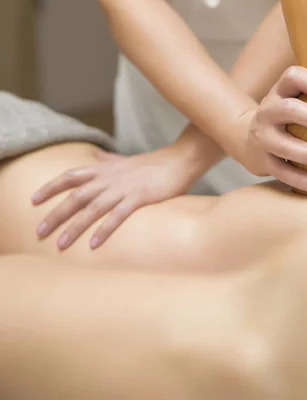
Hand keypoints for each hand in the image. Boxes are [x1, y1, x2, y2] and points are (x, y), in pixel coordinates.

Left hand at [32, 145, 195, 249]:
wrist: (180, 160)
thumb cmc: (153, 164)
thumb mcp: (126, 160)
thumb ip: (109, 159)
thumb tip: (96, 154)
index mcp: (105, 169)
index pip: (71, 176)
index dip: (50, 187)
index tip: (33, 200)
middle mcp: (110, 178)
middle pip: (76, 195)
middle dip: (56, 213)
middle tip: (39, 231)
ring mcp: (124, 187)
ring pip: (93, 207)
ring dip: (75, 226)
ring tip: (61, 243)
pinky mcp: (140, 197)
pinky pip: (119, 215)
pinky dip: (105, 229)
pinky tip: (95, 244)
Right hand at [242, 66, 306, 193]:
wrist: (245, 138)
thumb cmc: (284, 116)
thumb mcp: (295, 97)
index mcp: (279, 92)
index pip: (293, 77)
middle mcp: (267, 111)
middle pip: (290, 110)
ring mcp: (262, 137)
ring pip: (285, 145)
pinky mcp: (261, 161)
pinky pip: (282, 172)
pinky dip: (303, 180)